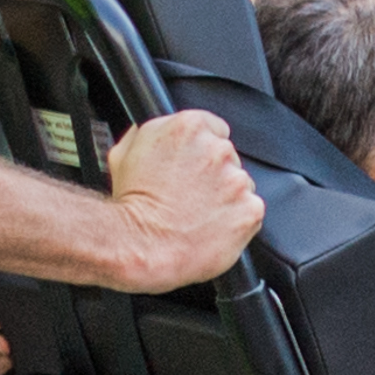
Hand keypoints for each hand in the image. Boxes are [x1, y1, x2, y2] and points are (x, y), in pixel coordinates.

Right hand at [98, 107, 263, 291]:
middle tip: (190, 196)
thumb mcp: (124, 153)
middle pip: (227, 157)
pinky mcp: (250, 209)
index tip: (194, 165)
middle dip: (213, 175)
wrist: (140, 247)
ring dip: (226, 197)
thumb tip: (161, 131)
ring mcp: (237, 179)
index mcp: (188, 128)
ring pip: (240, 185)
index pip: (212, 128)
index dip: (201, 150)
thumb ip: (151, 135)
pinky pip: (249, 211)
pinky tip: (211, 228)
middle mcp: (217, 149)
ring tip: (197, 215)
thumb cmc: (129, 206)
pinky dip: (236, 220)